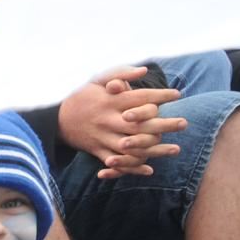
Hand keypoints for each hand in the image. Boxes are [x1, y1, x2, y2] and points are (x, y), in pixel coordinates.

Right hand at [58, 66, 186, 179]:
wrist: (55, 120)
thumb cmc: (82, 96)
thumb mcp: (96, 80)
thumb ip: (120, 73)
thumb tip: (144, 71)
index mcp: (108, 101)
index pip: (139, 97)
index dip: (159, 95)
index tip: (177, 94)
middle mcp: (107, 119)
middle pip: (139, 124)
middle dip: (164, 124)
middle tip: (184, 123)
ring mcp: (102, 137)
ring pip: (132, 146)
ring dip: (155, 150)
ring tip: (176, 149)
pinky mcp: (97, 150)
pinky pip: (117, 162)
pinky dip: (132, 167)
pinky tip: (149, 168)